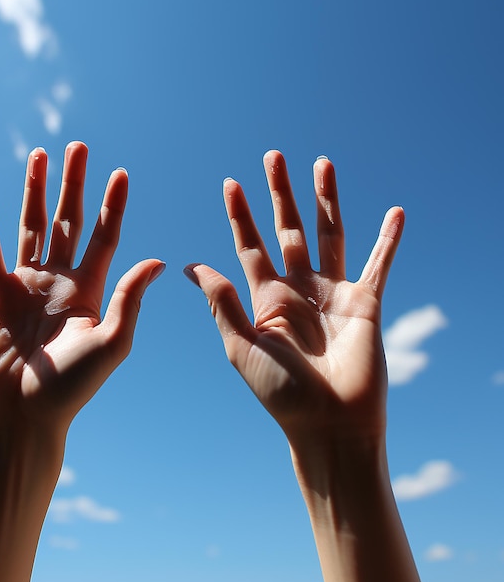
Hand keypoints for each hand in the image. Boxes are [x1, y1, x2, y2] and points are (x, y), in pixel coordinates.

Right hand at [0, 141, 164, 432]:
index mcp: (90, 290)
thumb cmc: (70, 387)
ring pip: (32, 226)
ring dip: (35, 190)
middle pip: (68, 221)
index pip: (105, 236)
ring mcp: (25, 284)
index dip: (113, 205)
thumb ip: (131, 297)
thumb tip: (161, 261)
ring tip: (40, 155)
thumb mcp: (112, 340)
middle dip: (73, 184)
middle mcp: (59, 281)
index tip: (121, 172)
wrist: (21, 414)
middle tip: (78, 147)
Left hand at [184, 151, 402, 445]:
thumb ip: (220, 301)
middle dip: (281, 193)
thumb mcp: (242, 345)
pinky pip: (379, 264)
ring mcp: (332, 293)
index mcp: (266, 299)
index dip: (240, 215)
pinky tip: (395, 214)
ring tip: (322, 163)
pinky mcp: (366, 303)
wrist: (328, 425)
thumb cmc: (280, 393)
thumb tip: (187, 265)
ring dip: (327, 199)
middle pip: (288, 229)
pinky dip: (388, 240)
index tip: (230, 183)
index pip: (250, 246)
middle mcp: (298, 289)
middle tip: (273, 156)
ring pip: (330, 234)